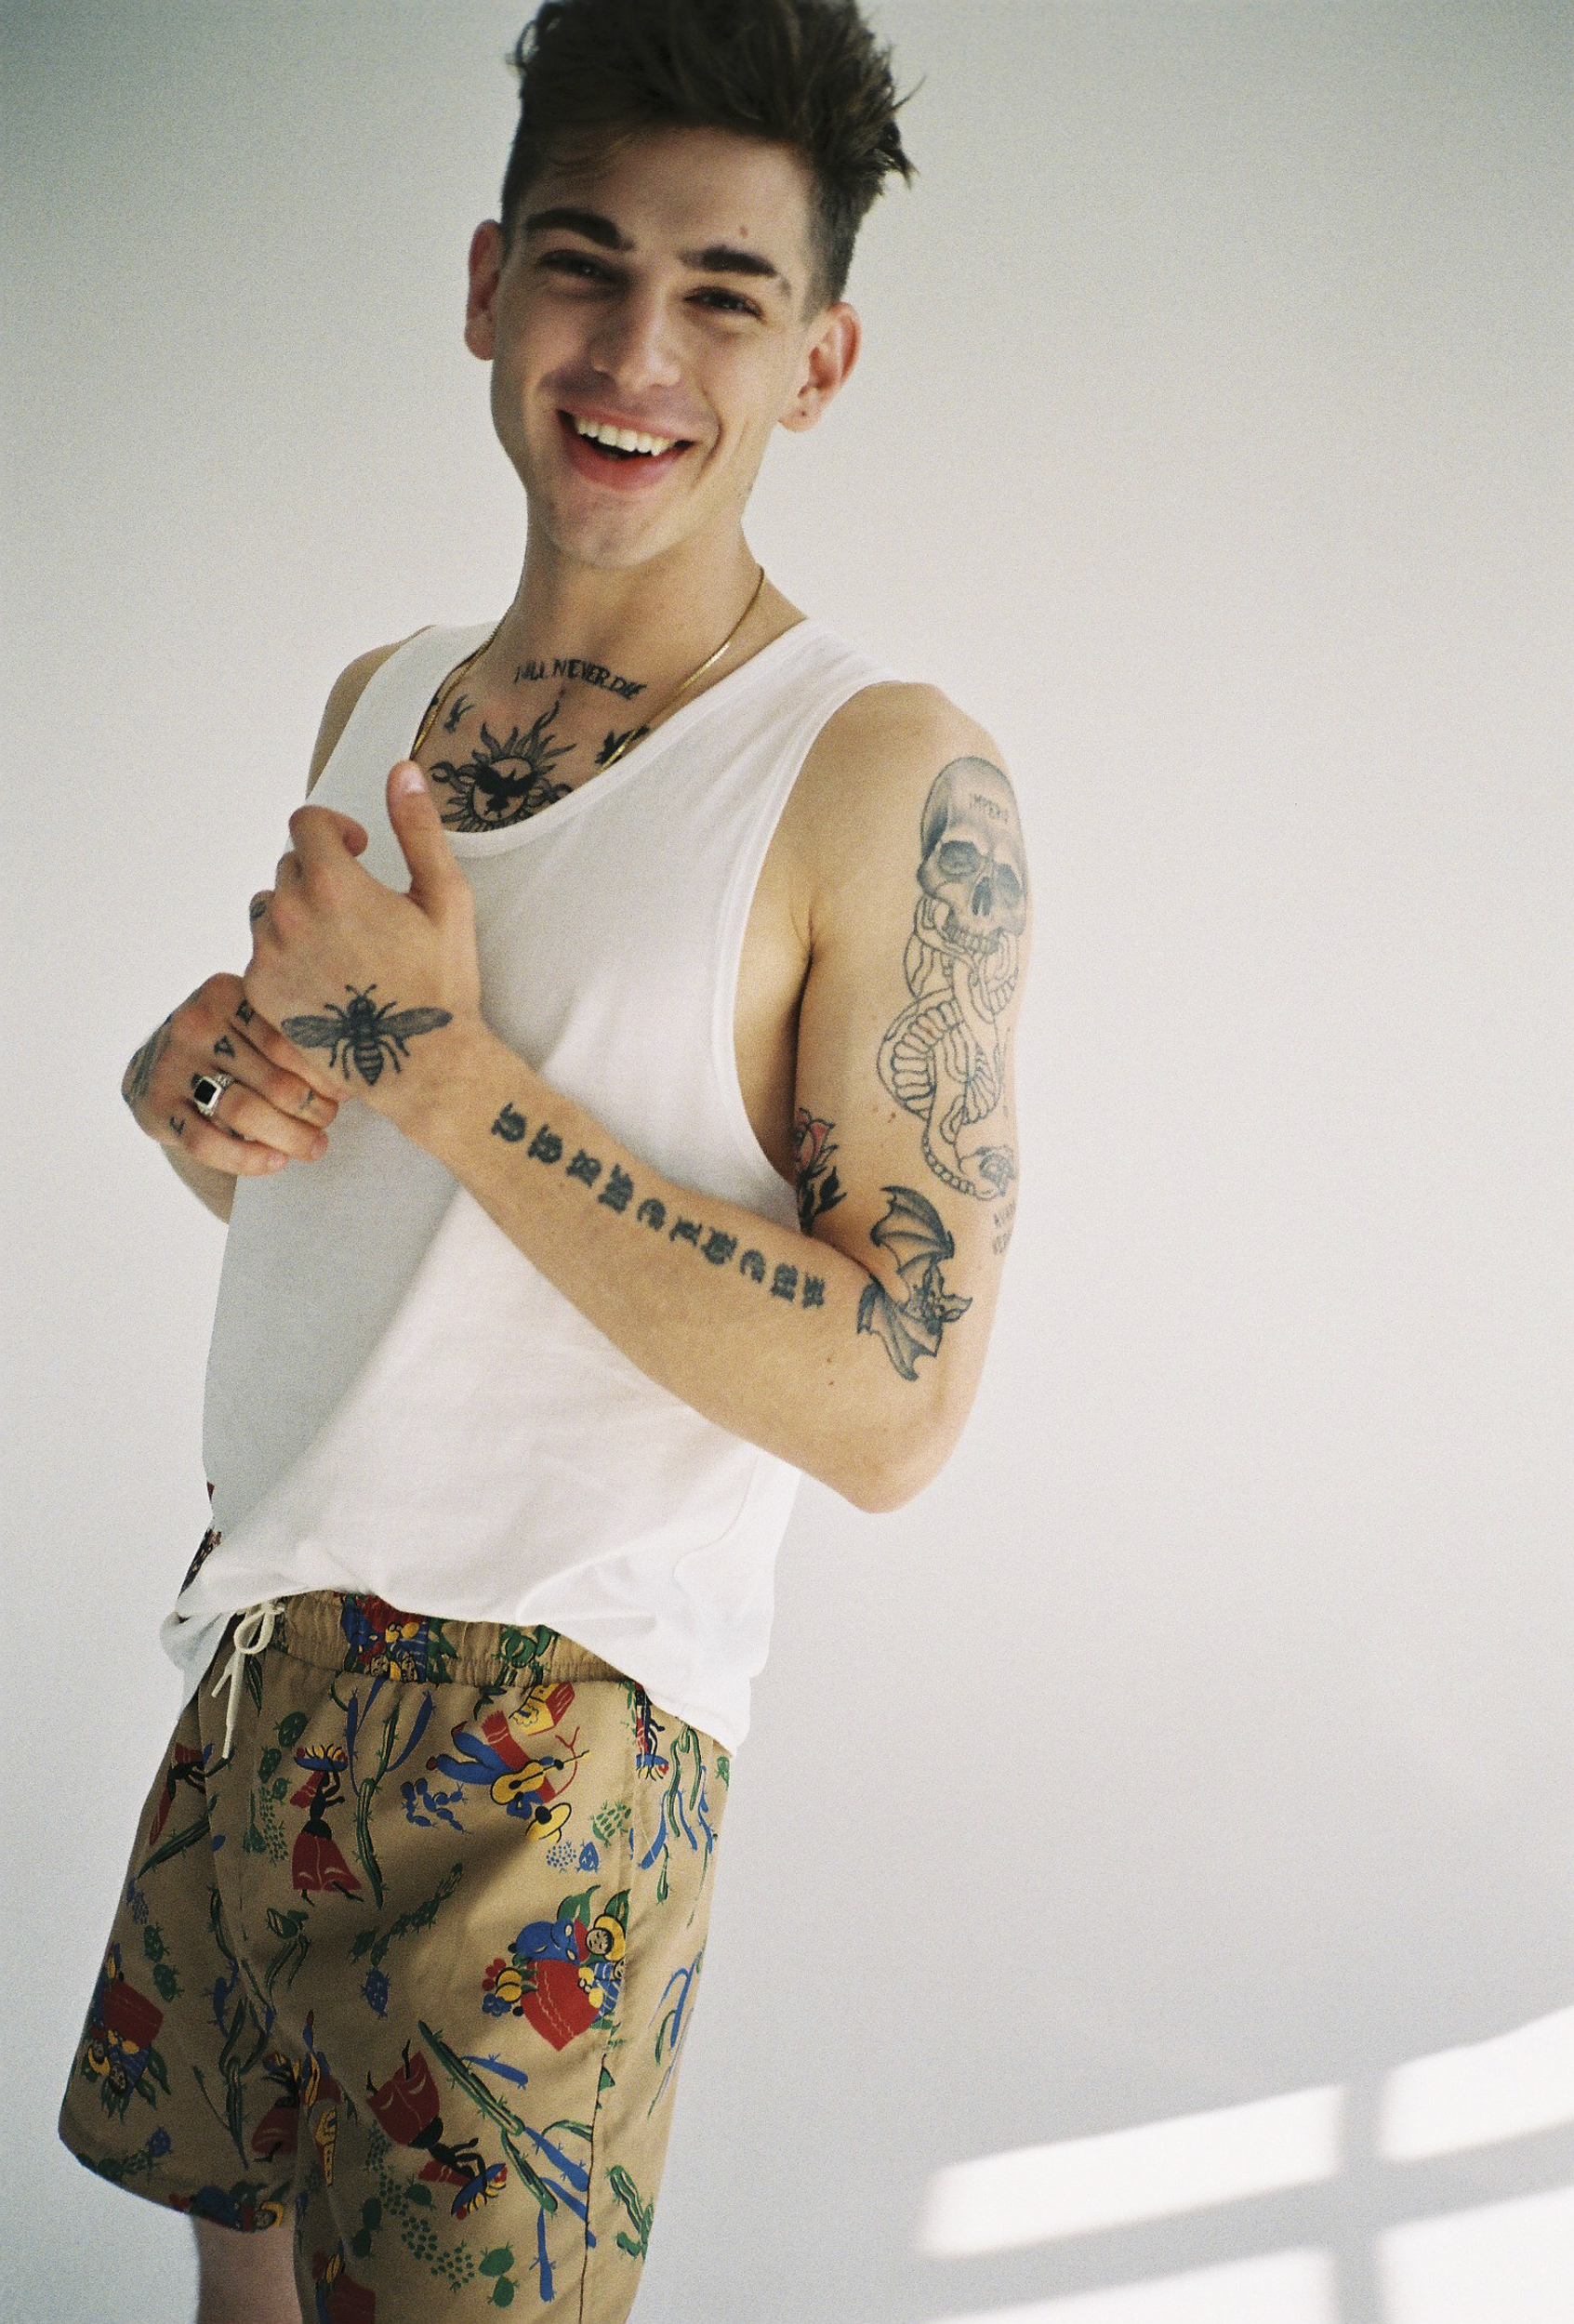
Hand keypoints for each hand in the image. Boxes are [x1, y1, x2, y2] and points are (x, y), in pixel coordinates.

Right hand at [121, 972, 342, 1174]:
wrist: (155, 1067)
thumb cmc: (225, 1045)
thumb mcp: (247, 1020)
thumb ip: (287, 1033)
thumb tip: (352, 1073)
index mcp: (225, 994)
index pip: (287, 1040)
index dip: (322, 1073)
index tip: (344, 1093)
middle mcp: (195, 1025)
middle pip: (273, 1082)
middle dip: (312, 1110)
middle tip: (327, 1122)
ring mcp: (172, 1066)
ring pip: (244, 1113)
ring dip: (289, 1137)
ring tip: (313, 1146)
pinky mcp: (157, 1106)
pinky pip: (207, 1143)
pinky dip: (247, 1159)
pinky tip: (276, 1162)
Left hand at [242, 764, 480, 1129]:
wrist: (421, 1061)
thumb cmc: (440, 979)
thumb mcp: (445, 895)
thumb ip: (418, 826)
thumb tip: (403, 770)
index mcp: (332, 881)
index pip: (306, 823)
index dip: (335, 828)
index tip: (359, 848)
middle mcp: (289, 913)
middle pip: (289, 864)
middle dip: (322, 873)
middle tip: (362, 908)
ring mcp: (269, 954)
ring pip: (271, 906)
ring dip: (300, 911)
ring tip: (342, 943)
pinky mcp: (260, 990)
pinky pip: (261, 950)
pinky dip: (288, 953)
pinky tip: (328, 976)